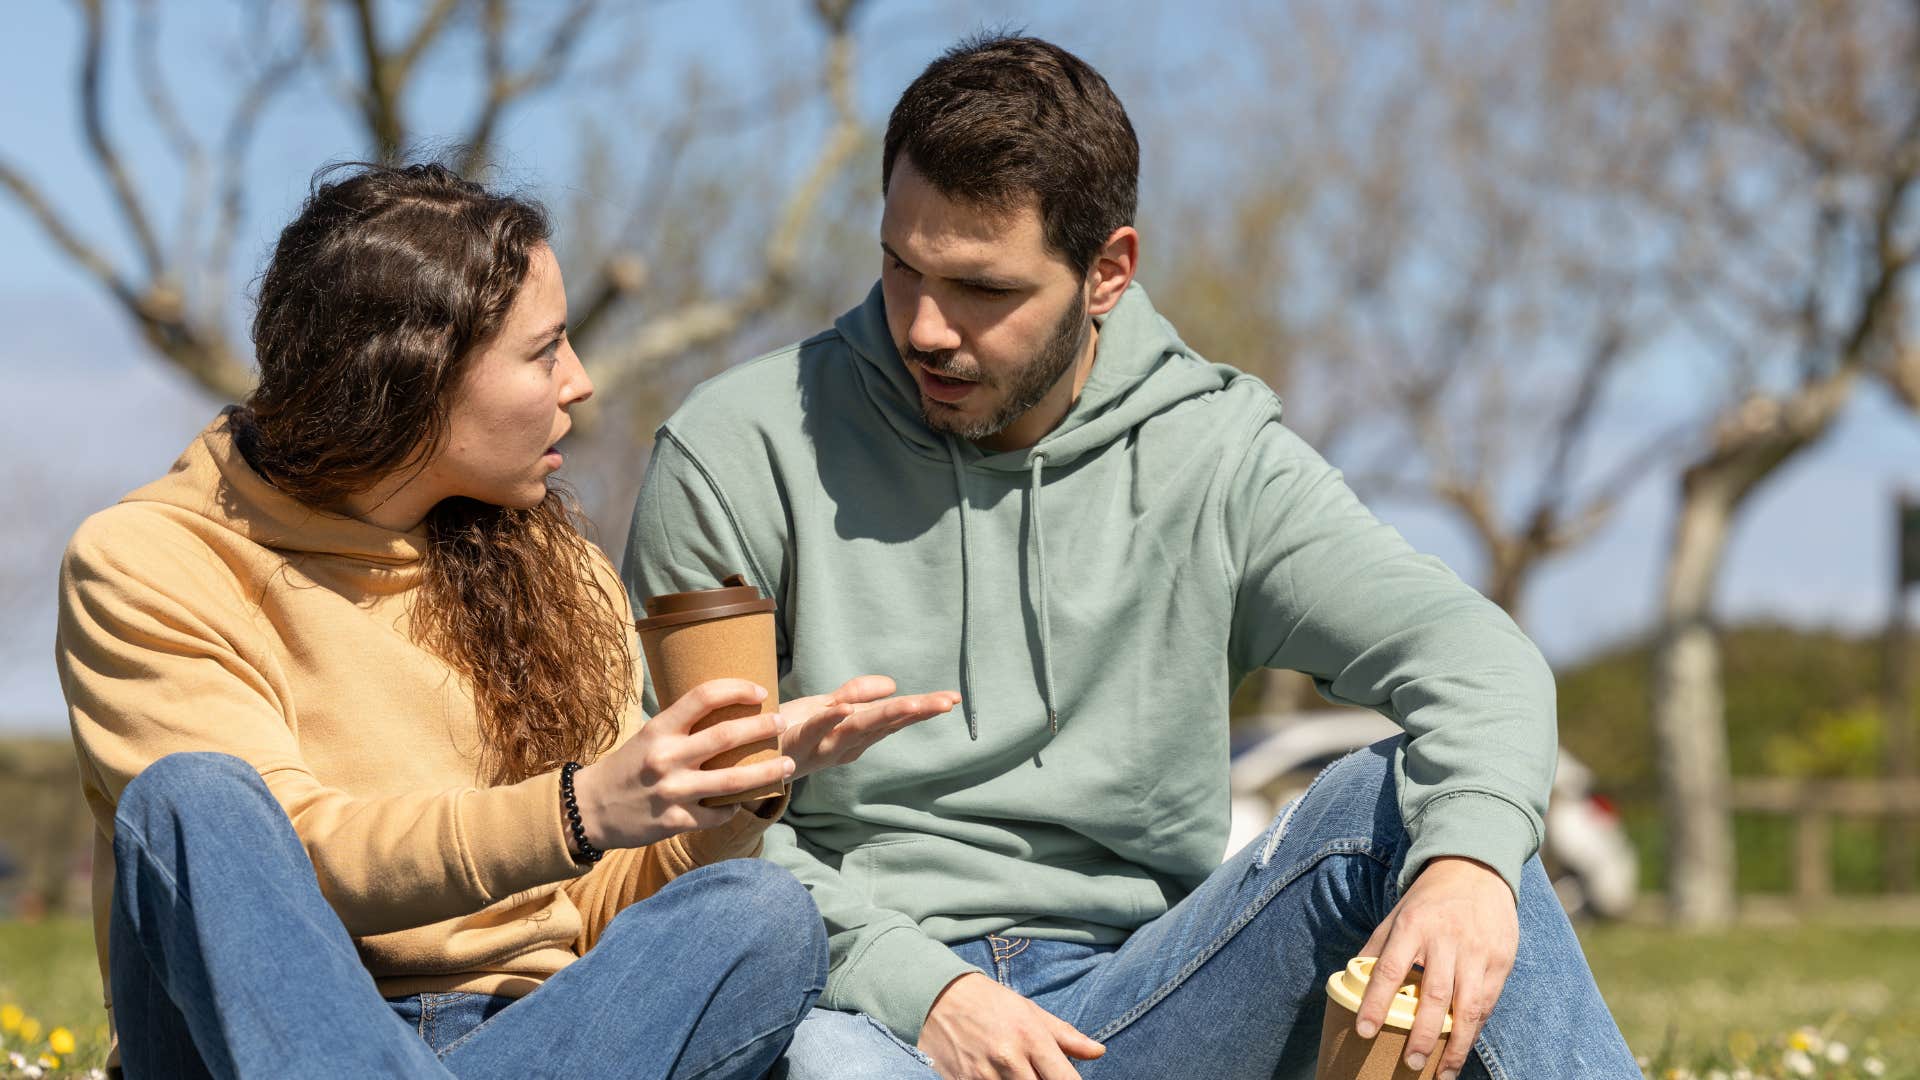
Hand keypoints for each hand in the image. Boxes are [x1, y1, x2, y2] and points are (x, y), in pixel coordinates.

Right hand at [572, 678, 792, 850]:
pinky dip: (734, 808)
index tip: (760, 691)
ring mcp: (671, 792)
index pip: (703, 697)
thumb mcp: (649, 736)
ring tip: (789, 765)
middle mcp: (666, 757)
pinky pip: (716, 814)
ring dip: (767, 772)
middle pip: (727, 737)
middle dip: (763, 728)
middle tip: (784, 723)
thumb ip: (683, 727)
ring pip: (732, 781)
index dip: (737, 689)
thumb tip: (730, 713)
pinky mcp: (673, 822)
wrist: (588, 809)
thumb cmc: (626, 767)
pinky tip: (743, 802)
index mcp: (659, 729)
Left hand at [776, 675, 959, 779]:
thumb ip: (856, 694)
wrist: (740, 758)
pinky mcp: (791, 743)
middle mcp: (842, 746)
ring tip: (912, 702)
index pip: (894, 719)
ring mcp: (818, 747)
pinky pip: (812, 731)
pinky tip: (845, 708)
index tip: (953, 698)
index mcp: (853, 736)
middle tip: (945, 702)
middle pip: (884, 724)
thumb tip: (892, 684)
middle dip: (915, 712)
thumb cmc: (786, 730)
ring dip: (884, 715)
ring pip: (856, 729)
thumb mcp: (824, 707)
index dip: (922, 708)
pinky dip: (829, 720)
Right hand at [917, 972, 1103, 1079]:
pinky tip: (997, 1077)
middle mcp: (1009, 1059)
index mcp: (1031, 1038)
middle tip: (1040, 1074)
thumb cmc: (989, 1002)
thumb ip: (1066, 1035)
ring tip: (1019, 1073)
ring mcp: (983, 1076)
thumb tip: (1098, 1051)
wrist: (936, 996)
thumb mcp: (1030, 1011)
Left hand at [1355, 856, 1516, 1079]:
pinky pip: (1487, 1003)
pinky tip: (1462, 1049)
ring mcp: (1476, 952)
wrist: (1476, 869)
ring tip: (1440, 1072)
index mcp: (1412, 927)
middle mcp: (1446, 940)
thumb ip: (1377, 947)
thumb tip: (1350, 980)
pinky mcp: (1500, 961)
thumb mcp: (1397, 914)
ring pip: (1466, 1007)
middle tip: (1409, 1063)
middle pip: (1434, 996)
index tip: (1364, 1031)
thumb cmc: (1429, 900)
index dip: (1375, 1003)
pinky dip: (1475, 1030)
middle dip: (1421, 1035)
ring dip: (1454, 1045)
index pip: (1389, 970)